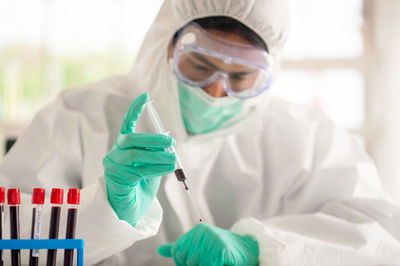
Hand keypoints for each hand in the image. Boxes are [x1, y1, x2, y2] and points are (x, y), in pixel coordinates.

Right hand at [103, 92, 175, 225]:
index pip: (127, 123)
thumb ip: (156, 153)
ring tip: (174, 158)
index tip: (145, 96)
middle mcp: (115, 153)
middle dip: (152, 138)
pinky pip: (139, 170)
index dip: (135, 109)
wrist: (131, 209)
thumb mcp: (152, 165)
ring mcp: (113, 165)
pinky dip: (157, 168)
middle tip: (170, 142)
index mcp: (124, 146)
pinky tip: (169, 168)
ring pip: (135, 155)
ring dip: (157, 155)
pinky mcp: (116, 179)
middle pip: (130, 138)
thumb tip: (168, 142)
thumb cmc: (141, 185)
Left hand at [158, 223, 258, 265]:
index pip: (178, 254)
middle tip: (211, 259)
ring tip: (217, 260)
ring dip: (207, 264)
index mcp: (196, 231)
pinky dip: (216, 265)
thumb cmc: (222, 251)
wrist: (248, 251)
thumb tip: (160, 250)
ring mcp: (213, 239)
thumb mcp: (199, 247)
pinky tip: (222, 261)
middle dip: (197, 265)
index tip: (201, 259)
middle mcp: (203, 232)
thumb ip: (180, 248)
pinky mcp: (222, 249)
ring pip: (197, 264)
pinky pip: (210, 265)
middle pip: (188, 260)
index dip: (187, 262)